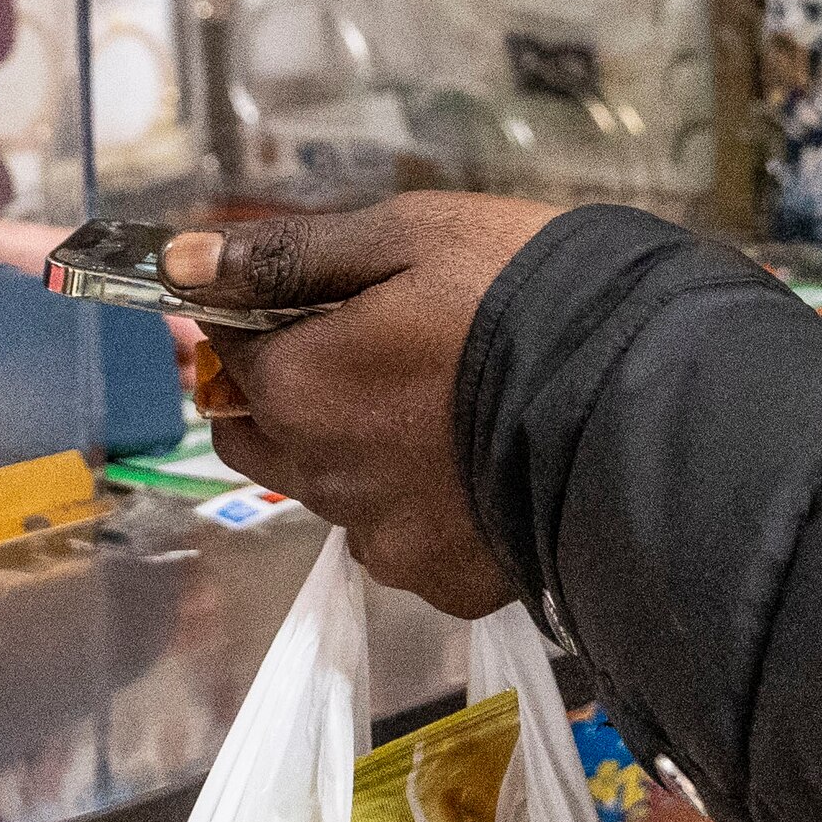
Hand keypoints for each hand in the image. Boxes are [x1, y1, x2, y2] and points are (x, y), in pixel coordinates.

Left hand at [176, 195, 560, 617]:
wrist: (642, 399)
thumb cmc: (521, 293)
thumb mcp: (408, 236)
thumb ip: (286, 256)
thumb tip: (179, 263)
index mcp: (298, 387)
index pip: (230, 354)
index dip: (259, 322)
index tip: (315, 301)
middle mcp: (323, 479)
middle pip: (261, 438)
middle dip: (287, 396)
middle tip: (367, 354)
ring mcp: (387, 542)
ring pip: (334, 496)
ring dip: (354, 456)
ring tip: (440, 412)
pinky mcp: (449, 585)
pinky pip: (408, 544)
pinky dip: (424, 509)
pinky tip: (479, 468)